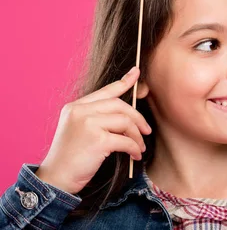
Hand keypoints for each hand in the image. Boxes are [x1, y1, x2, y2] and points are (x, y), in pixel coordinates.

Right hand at [35, 67, 151, 194]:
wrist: (56, 179)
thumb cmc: (70, 157)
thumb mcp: (79, 129)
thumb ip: (96, 116)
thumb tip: (127, 113)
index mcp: (75, 106)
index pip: (106, 90)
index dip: (124, 81)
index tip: (136, 72)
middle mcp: (80, 111)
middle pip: (120, 105)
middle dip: (138, 118)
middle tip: (146, 130)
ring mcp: (88, 124)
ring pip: (125, 121)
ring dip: (137, 136)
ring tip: (140, 147)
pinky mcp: (97, 140)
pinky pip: (126, 140)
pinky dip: (134, 148)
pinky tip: (135, 155)